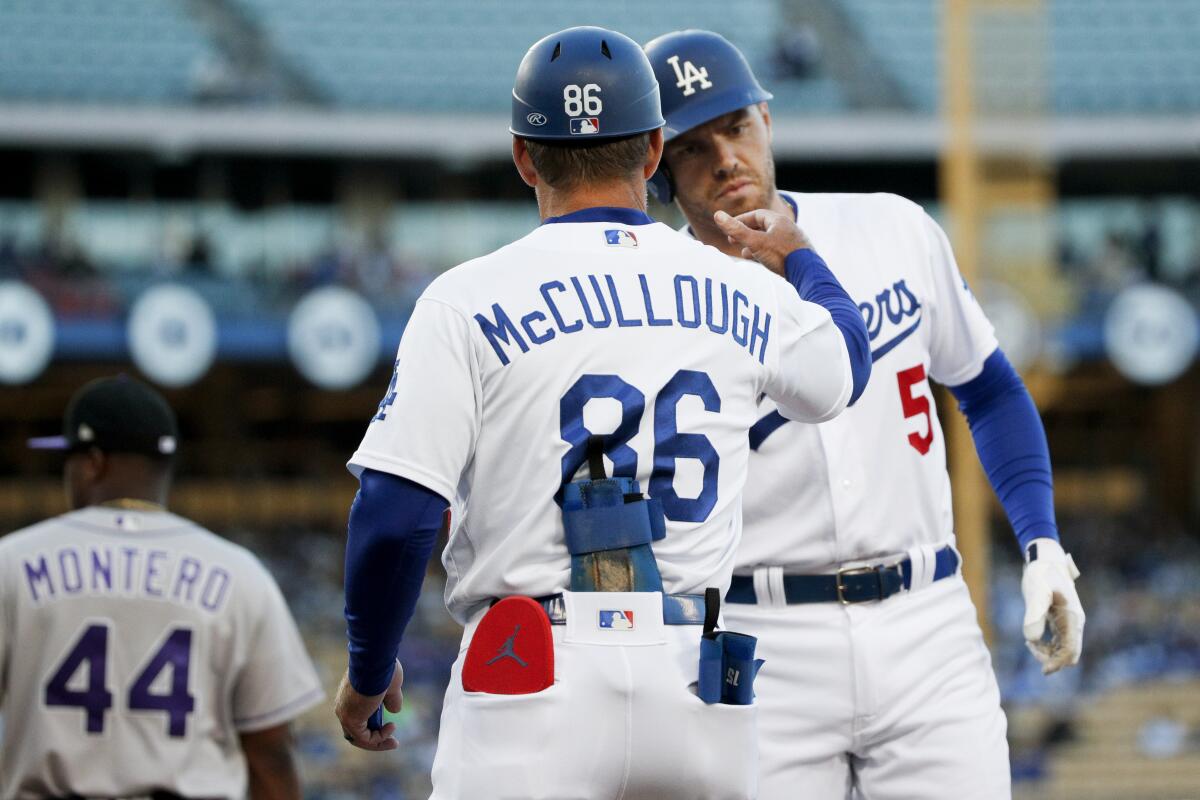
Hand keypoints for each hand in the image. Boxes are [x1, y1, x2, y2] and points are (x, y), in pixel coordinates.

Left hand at [334, 660, 403, 750]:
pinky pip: (365, 738)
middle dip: (376, 737)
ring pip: (359, 738)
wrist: (374, 661)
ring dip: (378, 741)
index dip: (373, 725)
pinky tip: (391, 727)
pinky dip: (379, 738)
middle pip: (356, 731)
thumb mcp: (390, 685)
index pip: (357, 717)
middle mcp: (344, 707)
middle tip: (392, 739)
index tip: (390, 724)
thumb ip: (391, 699)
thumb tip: (394, 710)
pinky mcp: (351, 720)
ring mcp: (346, 714)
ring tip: (394, 741)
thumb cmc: (382, 668)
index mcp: (349, 697)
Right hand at [713, 208, 812, 276]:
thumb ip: (736, 230)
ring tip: (743, 253)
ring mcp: (793, 242)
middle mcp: (787, 229)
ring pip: (769, 240)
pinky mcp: (796, 255)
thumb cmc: (781, 255)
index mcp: (779, 221)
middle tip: (732, 240)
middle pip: (763, 227)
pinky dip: (765, 254)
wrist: (807, 274)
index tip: (730, 228)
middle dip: (746, 233)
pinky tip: (761, 262)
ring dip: (754, 245)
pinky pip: (776, 250)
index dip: (741, 220)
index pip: (757, 215)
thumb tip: (717, 215)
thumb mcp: (755, 242)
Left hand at [1021, 538, 1084, 674]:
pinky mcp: (1060, 621)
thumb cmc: (1042, 574)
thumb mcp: (1037, 591)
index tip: (1043, 670)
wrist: (1045, 561)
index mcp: (1073, 618)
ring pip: (1063, 650)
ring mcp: (1068, 622)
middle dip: (1052, 659)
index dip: (1058, 663)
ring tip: (1028, 642)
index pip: (1071, 650)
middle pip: (1069, 654)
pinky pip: (1058, 642)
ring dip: (1047, 653)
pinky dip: (1046, 646)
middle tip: (1030, 649)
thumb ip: (1034, 613)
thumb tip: (1032, 638)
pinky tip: (1031, 640)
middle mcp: (1074, 623)